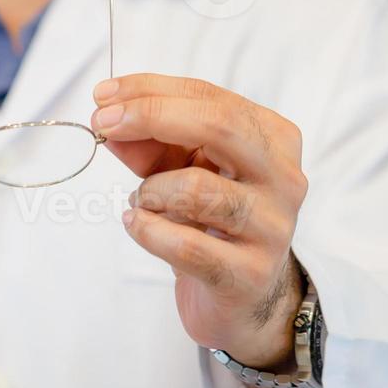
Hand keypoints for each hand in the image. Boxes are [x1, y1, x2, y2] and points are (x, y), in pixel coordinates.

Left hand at [91, 75, 307, 369]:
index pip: (210, 97)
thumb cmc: (211, 220)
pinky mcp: (250, 274)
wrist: (243, 297)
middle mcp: (284, 177)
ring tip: (141, 201)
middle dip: (152, 117)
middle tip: (103, 125)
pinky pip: (187, 245)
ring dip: (151, 191)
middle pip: (220, 126)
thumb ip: (150, 143)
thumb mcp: (180, 169)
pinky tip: (137, 225)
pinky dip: (148, 231)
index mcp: (273, 138)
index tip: (103, 95)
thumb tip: (109, 118)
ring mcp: (272, 228)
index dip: (152, 90)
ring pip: (198, 189)